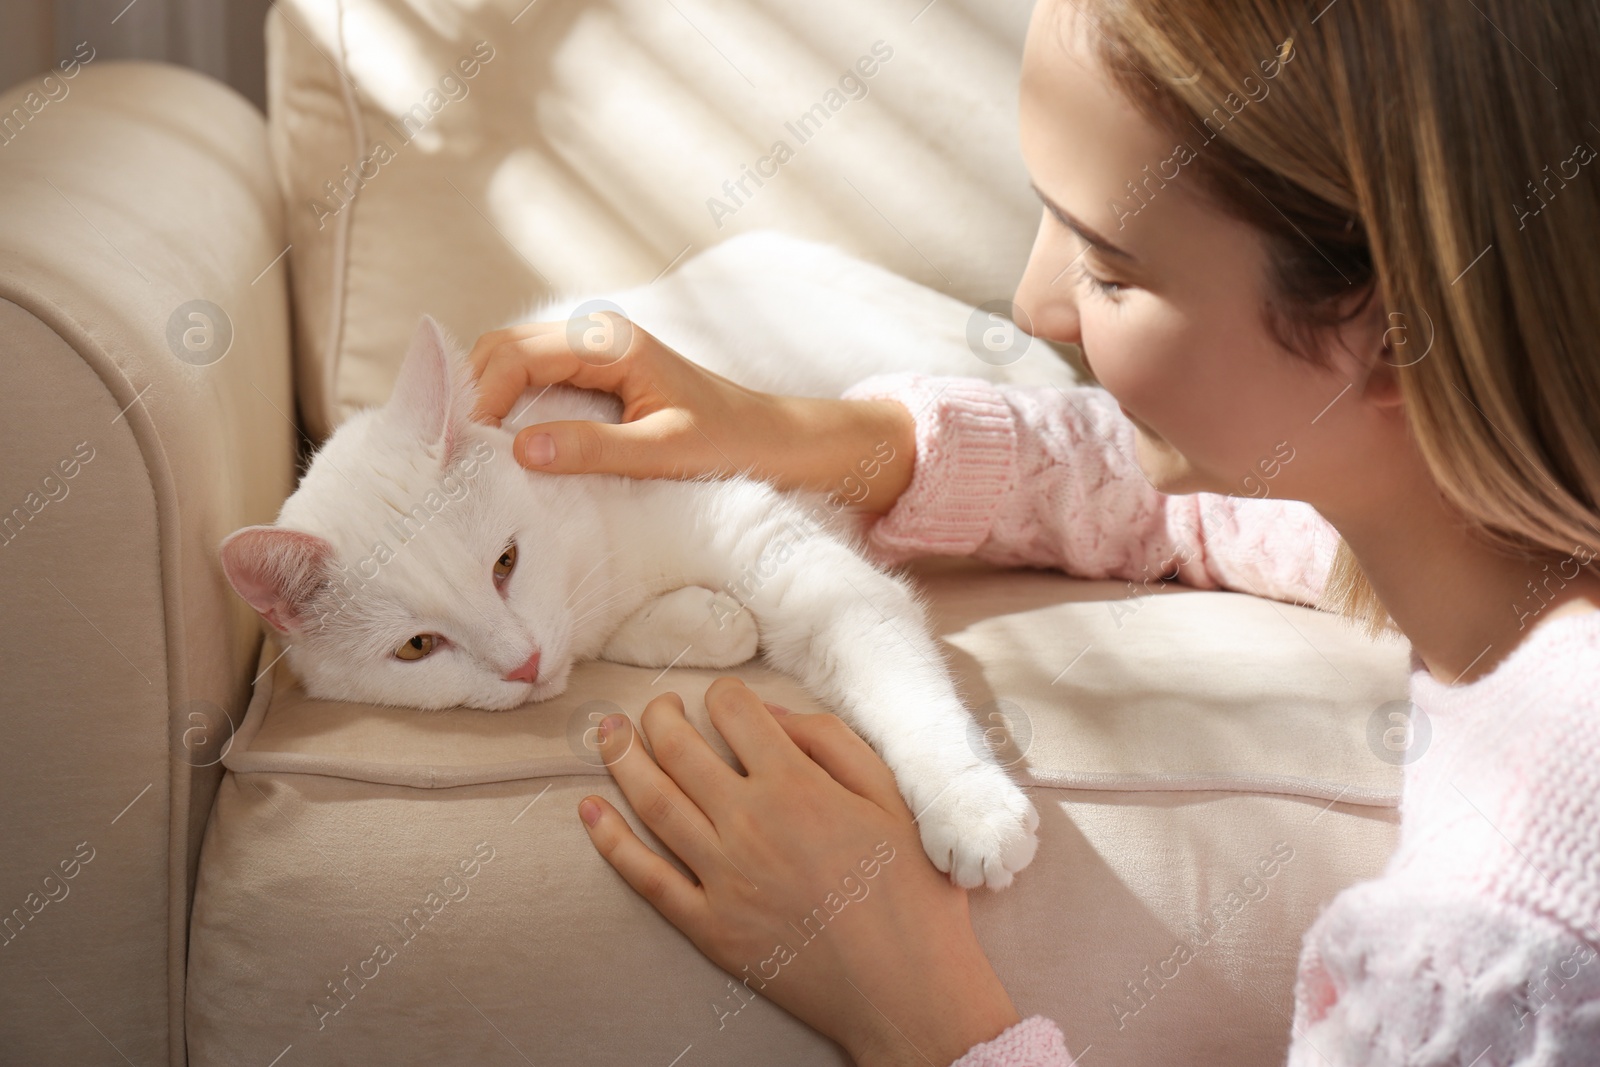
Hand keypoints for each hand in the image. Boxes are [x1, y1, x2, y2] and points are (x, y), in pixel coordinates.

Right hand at [467, 316, 916, 513]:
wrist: (780, 442)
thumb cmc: (733, 445)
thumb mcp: (665, 453)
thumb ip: (594, 450)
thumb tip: (517, 450)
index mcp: (611, 342)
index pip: (515, 355)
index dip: (476, 398)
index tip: (455, 450)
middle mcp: (597, 335)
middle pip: (501, 348)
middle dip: (467, 393)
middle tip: (446, 452)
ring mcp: (595, 351)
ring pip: (511, 360)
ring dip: (482, 397)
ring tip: (464, 452)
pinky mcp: (598, 375)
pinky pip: (533, 378)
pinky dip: (505, 403)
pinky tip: (497, 446)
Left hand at [578, 677, 1020, 1065]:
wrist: (906, 989)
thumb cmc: (911, 892)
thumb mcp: (891, 797)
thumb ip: (832, 743)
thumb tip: (771, 714)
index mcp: (795, 784)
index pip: (735, 712)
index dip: (724, 693)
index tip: (724, 697)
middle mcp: (748, 823)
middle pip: (679, 747)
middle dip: (660, 714)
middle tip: (658, 707)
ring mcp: (722, 876)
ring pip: (651, 800)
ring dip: (621, 758)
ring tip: (608, 734)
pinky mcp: (708, 926)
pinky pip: (645, 877)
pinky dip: (609, 840)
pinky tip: (588, 810)